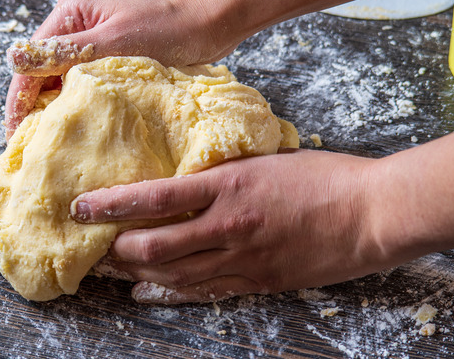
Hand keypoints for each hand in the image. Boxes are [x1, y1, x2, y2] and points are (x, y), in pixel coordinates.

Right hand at [4, 0, 241, 136]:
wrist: (214, 20)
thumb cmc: (169, 26)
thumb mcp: (113, 42)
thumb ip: (65, 53)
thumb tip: (12, 59)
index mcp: (70, 14)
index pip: (31, 63)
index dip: (19, 101)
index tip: (15, 136)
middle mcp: (77, 25)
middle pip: (43, 73)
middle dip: (36, 108)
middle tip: (32, 149)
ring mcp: (96, 42)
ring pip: (65, 81)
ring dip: (60, 109)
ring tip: (53, 146)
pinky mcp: (114, 57)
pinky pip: (88, 85)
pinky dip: (83, 105)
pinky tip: (82, 129)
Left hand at [70, 149, 384, 303]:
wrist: (371, 213)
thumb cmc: (323, 177)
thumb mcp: (264, 160)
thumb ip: (223, 173)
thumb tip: (187, 177)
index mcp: (228, 184)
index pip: (154, 197)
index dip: (111, 204)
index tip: (82, 207)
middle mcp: (227, 225)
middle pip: (153, 245)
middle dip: (116, 249)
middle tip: (93, 245)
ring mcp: (243, 258)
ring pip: (173, 274)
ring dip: (135, 273)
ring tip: (111, 269)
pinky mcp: (258, 281)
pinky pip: (204, 292)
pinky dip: (170, 292)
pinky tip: (147, 292)